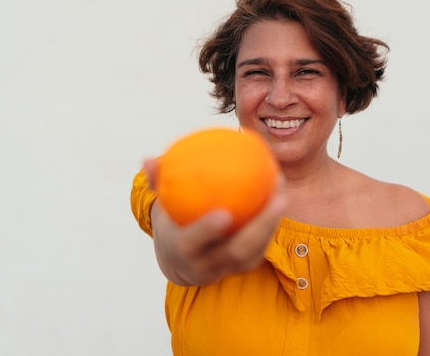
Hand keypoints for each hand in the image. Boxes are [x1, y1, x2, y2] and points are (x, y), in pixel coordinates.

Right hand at [143, 158, 285, 285]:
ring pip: (253, 252)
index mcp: (182, 251)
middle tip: (275, 199)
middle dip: (258, 228)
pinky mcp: (242, 268)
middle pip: (235, 252)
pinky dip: (271, 226)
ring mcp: (226, 269)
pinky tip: (279, 196)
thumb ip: (157, 183)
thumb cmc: (172, 224)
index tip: (223, 213)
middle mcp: (205, 265)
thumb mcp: (162, 207)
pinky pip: (260, 248)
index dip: (207, 231)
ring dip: (271, 226)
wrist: (182, 263)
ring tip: (282, 194)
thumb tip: (147, 159)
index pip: (194, 243)